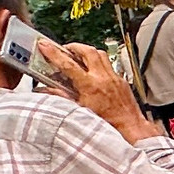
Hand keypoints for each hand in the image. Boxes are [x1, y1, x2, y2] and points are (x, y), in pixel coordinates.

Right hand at [38, 39, 158, 143]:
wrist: (129, 128)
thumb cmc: (107, 124)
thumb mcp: (79, 111)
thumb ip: (62, 97)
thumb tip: (46, 91)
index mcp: (90, 86)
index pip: (67, 64)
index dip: (53, 53)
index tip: (44, 46)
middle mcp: (103, 78)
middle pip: (87, 51)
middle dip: (73, 47)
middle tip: (64, 49)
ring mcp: (114, 77)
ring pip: (100, 53)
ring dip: (87, 52)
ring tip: (78, 55)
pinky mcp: (121, 80)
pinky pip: (109, 64)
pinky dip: (98, 62)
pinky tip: (93, 69)